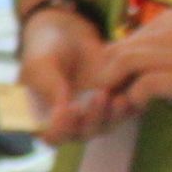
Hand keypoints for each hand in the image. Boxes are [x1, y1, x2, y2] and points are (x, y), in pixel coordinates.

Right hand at [17, 8, 129, 143]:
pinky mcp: (114, 101)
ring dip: (112, 116)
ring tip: (117, 97)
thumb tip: (61, 114)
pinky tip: (129, 92)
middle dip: (93, 119)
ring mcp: (92, 113)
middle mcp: (69, 121)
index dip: (62, 130)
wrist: (67, 33)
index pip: (53, 137)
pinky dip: (130, 106)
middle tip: (98, 96)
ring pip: (105, 126)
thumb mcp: (41, 66)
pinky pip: (125, 112)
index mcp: (44, 118)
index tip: (69, 109)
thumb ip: (50, 89)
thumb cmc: (45, 50)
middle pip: (83, 134)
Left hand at [86, 6, 171, 123]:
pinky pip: (140, 86)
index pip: (123, 40)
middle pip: (114, 51)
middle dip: (107, 77)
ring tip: (122, 105)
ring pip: (120, 64)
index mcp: (170, 21)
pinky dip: (134, 100)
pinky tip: (144, 108)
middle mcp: (167, 31)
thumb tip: (137, 76)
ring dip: (115, 88)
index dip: (114, 65)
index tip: (120, 85)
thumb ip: (167, 56)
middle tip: (113, 99)